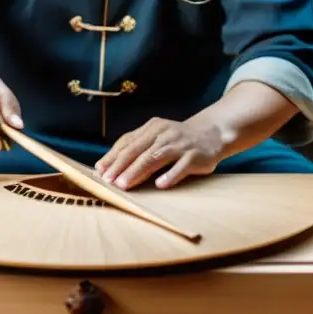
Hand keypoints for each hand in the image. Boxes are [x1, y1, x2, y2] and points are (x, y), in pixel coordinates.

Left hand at [94, 116, 226, 189]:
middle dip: (121, 166)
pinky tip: (160, 185)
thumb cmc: (177, 139)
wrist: (212, 132)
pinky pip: (181, 166)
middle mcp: (163, 134)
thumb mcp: (157, 137)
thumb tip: (108, 166)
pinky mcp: (194, 156)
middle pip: (138, 150)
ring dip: (137, 172)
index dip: (112, 156)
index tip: (99, 171)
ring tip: (124, 185)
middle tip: (108, 181)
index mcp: (151, 128)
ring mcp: (179, 144)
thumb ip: (136, 148)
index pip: (127, 142)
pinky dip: (170, 175)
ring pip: (155, 158)